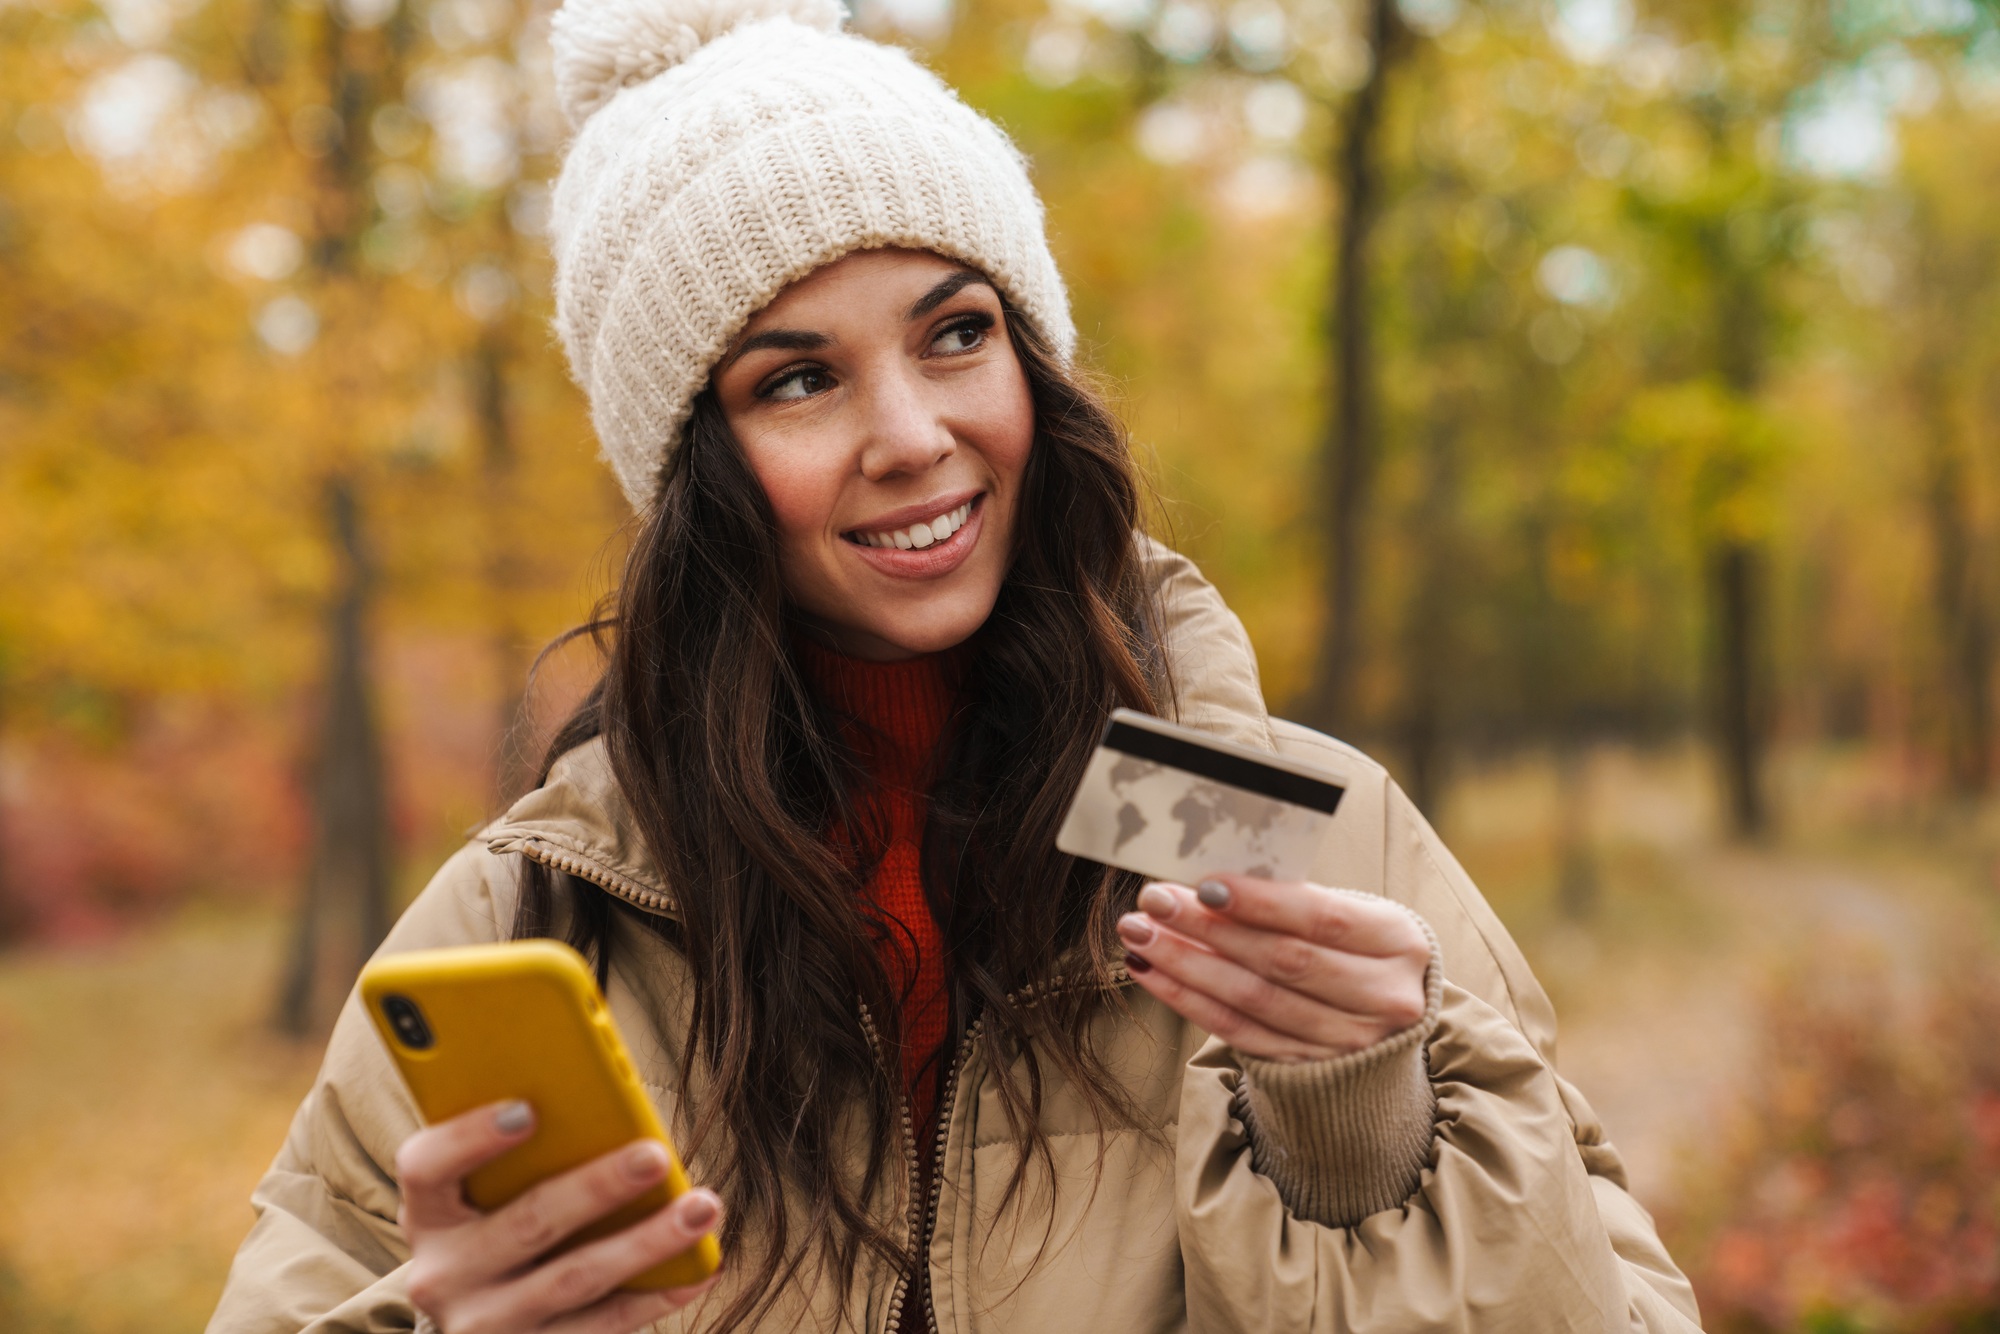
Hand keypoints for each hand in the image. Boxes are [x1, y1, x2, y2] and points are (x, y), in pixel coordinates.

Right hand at [397, 1101, 721, 1333]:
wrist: (475, 1320)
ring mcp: (486, 1322)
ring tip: (701, 1207)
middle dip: (599, 1186)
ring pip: (576, 1277)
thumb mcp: (480, 1192)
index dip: (471, 1137)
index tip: (526, 1109)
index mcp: (428, 1212)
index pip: (426, 1167)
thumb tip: (605, 1102)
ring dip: (647, 1241)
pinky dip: (656, 1294)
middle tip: (656, 1155)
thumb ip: (519, 1152)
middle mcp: (445, 1274)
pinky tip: (699, 1268)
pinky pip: (602, 1326)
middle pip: (528, 1222)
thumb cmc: (491, 1226)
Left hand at [1116, 872, 1430, 1062]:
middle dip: (1209, 929)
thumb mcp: (1354, 916)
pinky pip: (1237, 1033)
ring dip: (1186, 965)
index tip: (1204, 883)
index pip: (1323, 919)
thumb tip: (1210, 882)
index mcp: (1399, 943)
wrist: (1386, 1024)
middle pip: (1283, 961)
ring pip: (1254, 1000)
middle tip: (1155, 901)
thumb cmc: (1358, 950)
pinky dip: (1188, 1001)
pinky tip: (1151, 972)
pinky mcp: (1309, 1069)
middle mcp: (1384, 998)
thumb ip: (1296, 901)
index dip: (1260, 902)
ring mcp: (1349, 1043)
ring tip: (1140, 933)